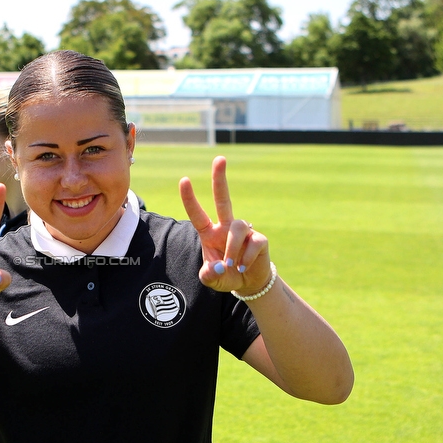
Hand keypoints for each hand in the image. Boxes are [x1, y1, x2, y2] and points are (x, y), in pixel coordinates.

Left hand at [179, 156, 270, 294]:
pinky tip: (243, 266)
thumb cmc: (225, 276)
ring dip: (231, 248)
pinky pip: (252, 243)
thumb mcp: (212, 279)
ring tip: (231, 265)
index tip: (184, 179)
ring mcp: (244, 231)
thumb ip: (208, 275)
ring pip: (236, 227)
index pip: (198, 214)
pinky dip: (246, 258)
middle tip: (219, 158)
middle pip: (223, 199)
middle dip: (220, 179)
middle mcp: (226, 227)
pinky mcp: (259, 239)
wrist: (248, 283)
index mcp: (210, 233)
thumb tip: (218, 267)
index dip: (190, 198)